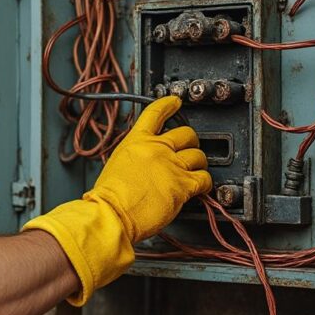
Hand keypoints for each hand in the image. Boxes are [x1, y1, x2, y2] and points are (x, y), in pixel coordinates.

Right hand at [86, 96, 211, 241]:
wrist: (112, 213)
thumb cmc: (109, 196)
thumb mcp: (115, 164)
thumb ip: (134, 158)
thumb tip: (144, 163)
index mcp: (137, 141)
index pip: (156, 113)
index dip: (169, 104)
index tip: (176, 101)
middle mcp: (157, 149)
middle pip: (186, 134)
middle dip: (190, 142)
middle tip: (189, 149)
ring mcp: (172, 166)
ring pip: (198, 156)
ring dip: (198, 164)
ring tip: (194, 172)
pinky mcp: (183, 185)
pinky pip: (204, 178)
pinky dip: (205, 183)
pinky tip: (200, 188)